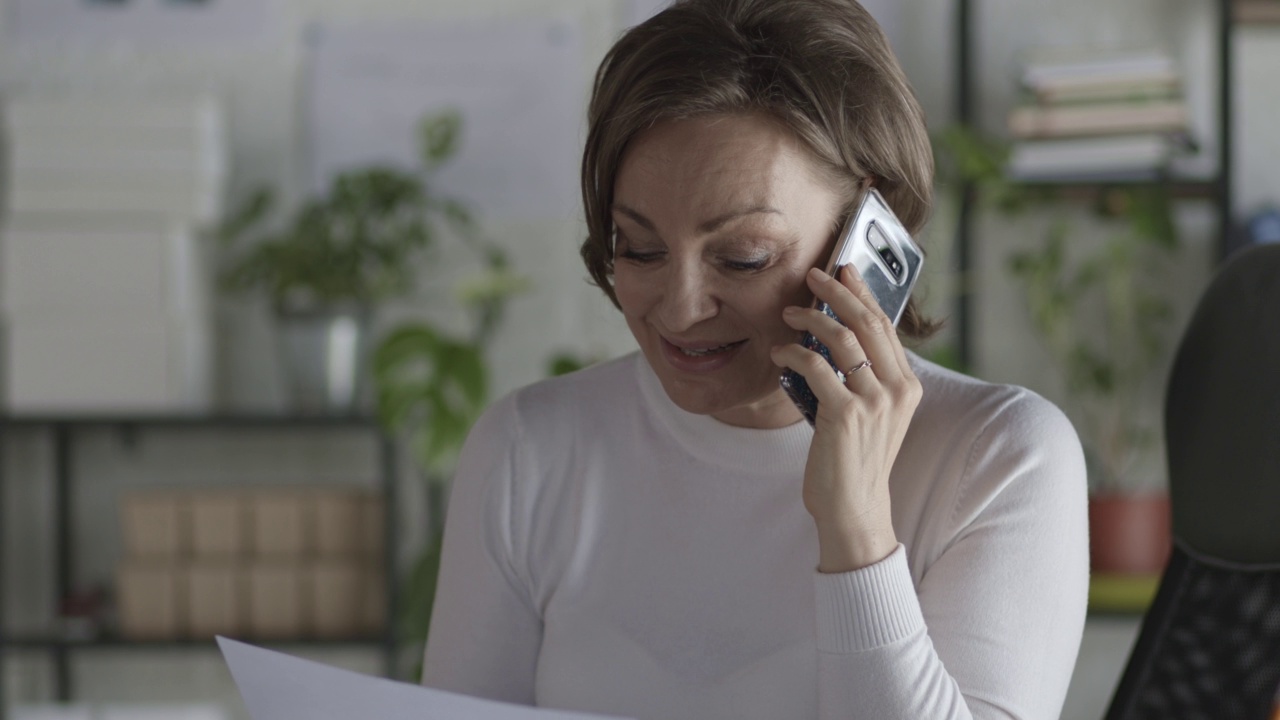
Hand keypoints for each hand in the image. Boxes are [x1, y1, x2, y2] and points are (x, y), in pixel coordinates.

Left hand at [770, 266, 922, 572]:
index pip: (886, 326)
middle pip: (868, 322)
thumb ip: (864, 379)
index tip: (844, 270)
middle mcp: (897, 390)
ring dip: (811, 319)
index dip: (863, 293)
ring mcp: (874, 401)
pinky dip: (793, 352)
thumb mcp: (872, 415)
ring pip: (842, 339)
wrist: (855, 509)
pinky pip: (816, 366)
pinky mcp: (846, 414)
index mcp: (908, 386)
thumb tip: (833, 338)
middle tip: (813, 275)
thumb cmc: (855, 462)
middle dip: (838, 292)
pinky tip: (779, 352)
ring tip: (788, 313)